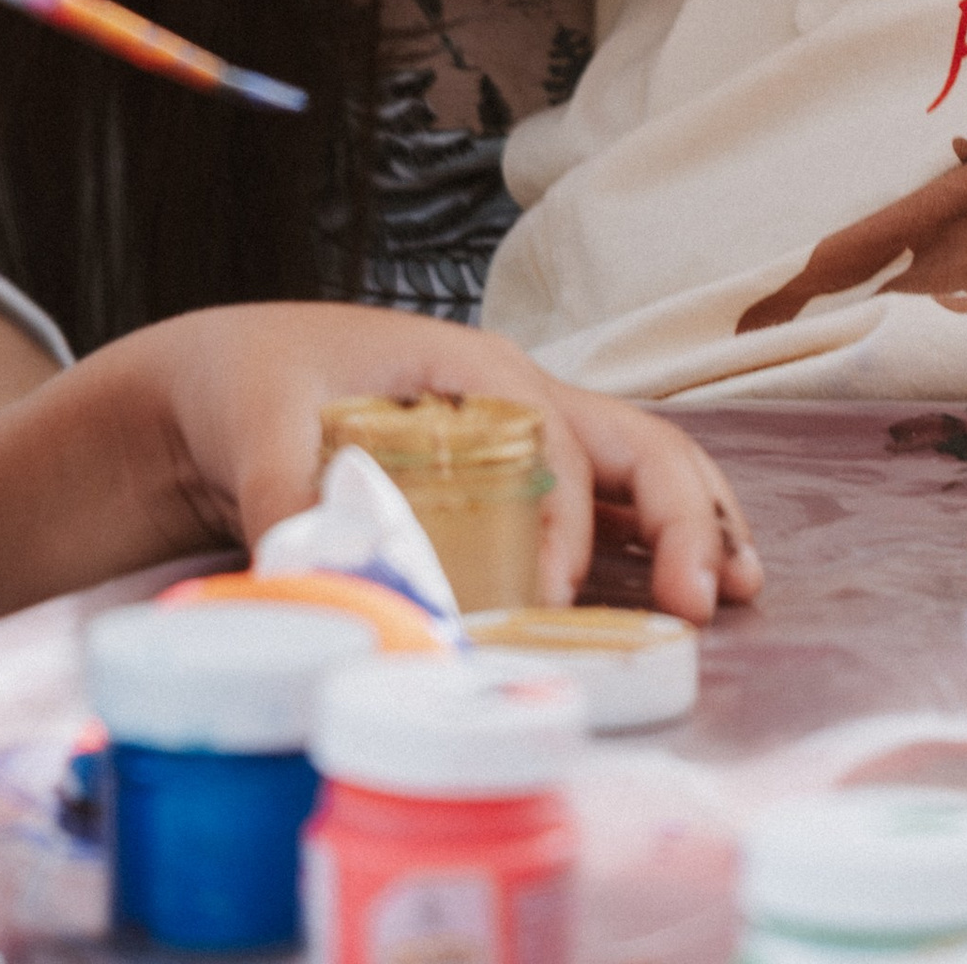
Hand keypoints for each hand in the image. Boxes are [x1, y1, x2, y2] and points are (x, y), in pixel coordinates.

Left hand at [0, 299, 763, 635]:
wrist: (232, 385)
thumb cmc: (255, 385)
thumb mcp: (260, 427)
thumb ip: (290, 500)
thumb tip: (323, 580)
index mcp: (470, 367)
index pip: (545, 430)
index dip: (560, 513)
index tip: (552, 595)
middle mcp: (520, 396)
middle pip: (629, 442)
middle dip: (680, 513)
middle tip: (701, 599)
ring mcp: (533, 439)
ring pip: (643, 469)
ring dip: (698, 523)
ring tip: (734, 593)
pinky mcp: (523, 485)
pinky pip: (615, 507)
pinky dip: (666, 542)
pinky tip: (700, 593)